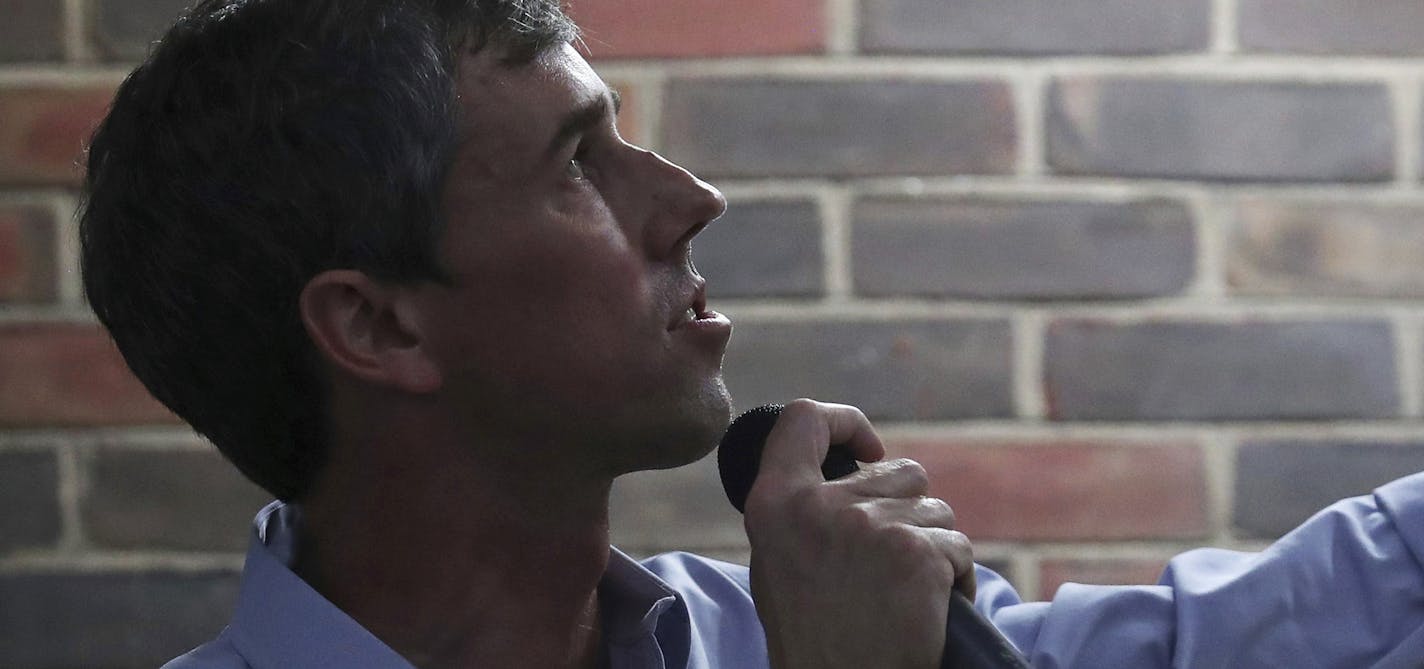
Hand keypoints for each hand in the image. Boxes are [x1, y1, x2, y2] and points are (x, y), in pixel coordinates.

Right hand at [744, 399, 974, 668]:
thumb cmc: (811, 637)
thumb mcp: (778, 560)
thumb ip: (803, 509)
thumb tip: (852, 471)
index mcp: (775, 502)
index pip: (804, 418)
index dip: (846, 422)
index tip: (868, 449)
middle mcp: (821, 506)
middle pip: (899, 470)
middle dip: (908, 509)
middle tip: (890, 563)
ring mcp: (872, 525)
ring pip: (936, 510)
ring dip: (932, 546)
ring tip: (906, 592)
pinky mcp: (917, 554)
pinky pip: (958, 549)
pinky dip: (955, 579)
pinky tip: (931, 610)